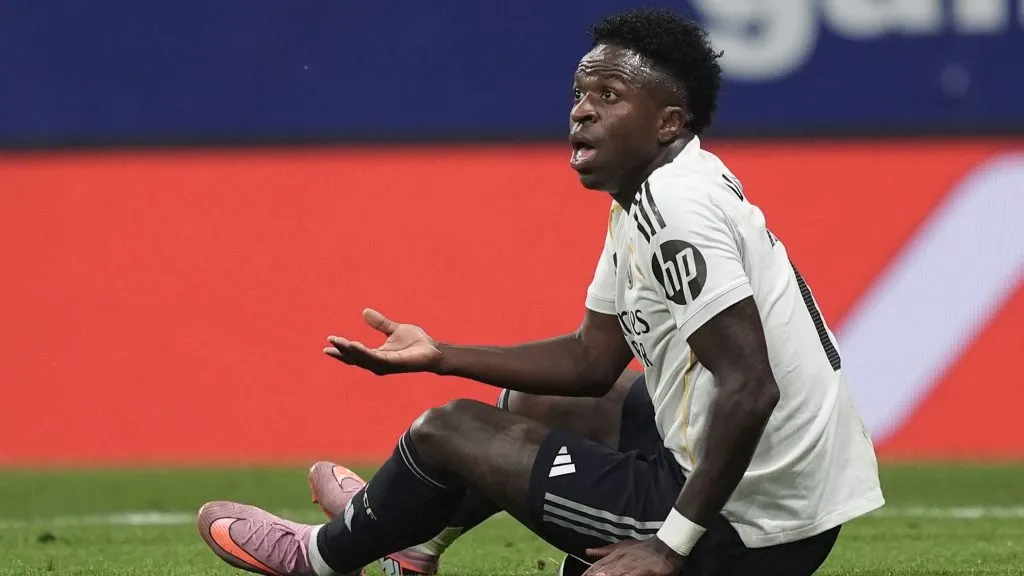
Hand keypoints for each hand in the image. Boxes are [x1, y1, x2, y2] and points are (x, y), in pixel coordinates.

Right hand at [324, 308, 441, 374]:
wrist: (433, 350)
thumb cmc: (416, 343)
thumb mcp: (394, 329)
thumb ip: (380, 323)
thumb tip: (364, 311)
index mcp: (377, 355)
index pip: (355, 354)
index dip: (341, 350)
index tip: (328, 343)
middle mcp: (378, 363)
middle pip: (355, 358)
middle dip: (342, 351)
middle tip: (330, 342)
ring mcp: (386, 365)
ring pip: (363, 359)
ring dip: (350, 351)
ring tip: (340, 342)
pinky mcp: (394, 364)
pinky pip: (376, 359)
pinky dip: (364, 353)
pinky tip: (355, 345)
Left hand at [584, 538, 685, 575]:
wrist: (666, 545)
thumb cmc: (643, 549)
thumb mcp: (622, 547)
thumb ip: (604, 551)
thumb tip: (587, 551)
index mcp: (616, 553)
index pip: (598, 565)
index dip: (589, 572)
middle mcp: (622, 558)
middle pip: (605, 569)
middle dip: (595, 575)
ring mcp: (633, 563)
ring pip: (617, 571)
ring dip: (607, 574)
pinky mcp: (645, 568)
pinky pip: (633, 575)